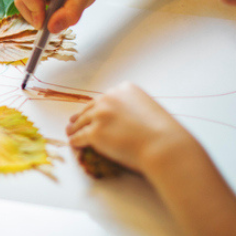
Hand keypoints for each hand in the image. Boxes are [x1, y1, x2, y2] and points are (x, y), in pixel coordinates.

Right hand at [15, 0, 108, 32]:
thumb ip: (70, 13)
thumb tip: (51, 28)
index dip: (34, 11)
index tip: (45, 25)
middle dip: (34, 15)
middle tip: (50, 22)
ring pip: (21, 0)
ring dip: (35, 12)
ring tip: (54, 9)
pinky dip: (35, 8)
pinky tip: (50, 3)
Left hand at [66, 82, 198, 173]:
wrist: (165, 146)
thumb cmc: (163, 132)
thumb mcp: (148, 108)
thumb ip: (131, 107)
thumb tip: (120, 118)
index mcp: (124, 88)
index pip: (105, 98)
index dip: (97, 108)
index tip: (92, 112)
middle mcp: (109, 97)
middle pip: (90, 108)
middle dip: (82, 116)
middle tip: (73, 122)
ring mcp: (100, 115)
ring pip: (81, 122)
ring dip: (75, 128)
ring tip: (70, 132)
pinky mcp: (95, 132)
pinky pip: (79, 137)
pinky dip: (75, 141)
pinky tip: (73, 144)